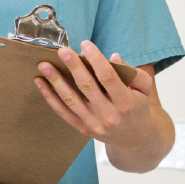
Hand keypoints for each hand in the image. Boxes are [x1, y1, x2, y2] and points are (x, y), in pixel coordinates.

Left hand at [34, 40, 172, 171]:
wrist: (136, 139)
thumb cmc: (139, 107)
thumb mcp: (144, 89)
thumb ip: (132, 72)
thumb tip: (112, 56)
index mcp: (126, 102)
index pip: (108, 77)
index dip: (96, 59)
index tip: (85, 44)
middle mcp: (109, 115)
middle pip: (87, 87)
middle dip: (73, 67)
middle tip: (62, 51)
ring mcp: (94, 124)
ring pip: (71, 100)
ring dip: (56, 81)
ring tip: (44, 65)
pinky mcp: (83, 129)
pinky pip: (63, 112)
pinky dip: (50, 97)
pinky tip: (40, 83)